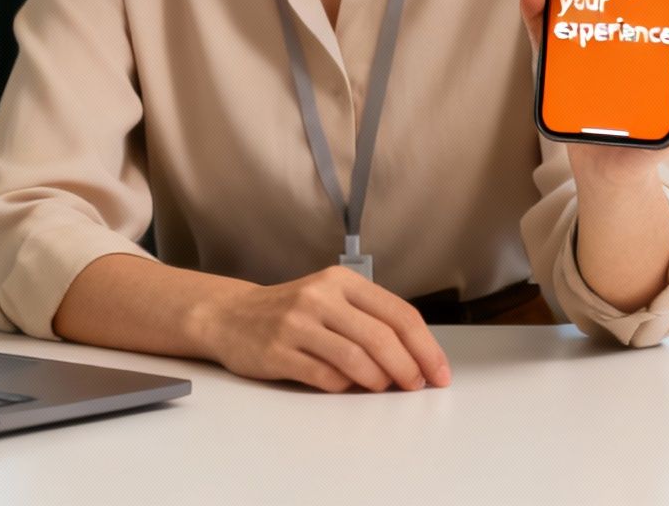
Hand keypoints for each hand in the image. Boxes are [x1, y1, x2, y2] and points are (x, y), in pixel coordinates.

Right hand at [191, 265, 451, 392]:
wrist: (229, 316)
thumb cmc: (290, 311)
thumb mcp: (330, 298)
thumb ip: (368, 319)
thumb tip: (416, 357)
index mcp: (342, 280)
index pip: (399, 314)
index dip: (426, 347)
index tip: (439, 373)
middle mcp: (320, 297)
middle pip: (382, 338)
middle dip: (408, 368)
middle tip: (417, 387)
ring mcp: (297, 324)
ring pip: (356, 360)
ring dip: (378, 381)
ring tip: (382, 387)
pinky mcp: (278, 352)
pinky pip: (325, 377)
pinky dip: (344, 388)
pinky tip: (346, 387)